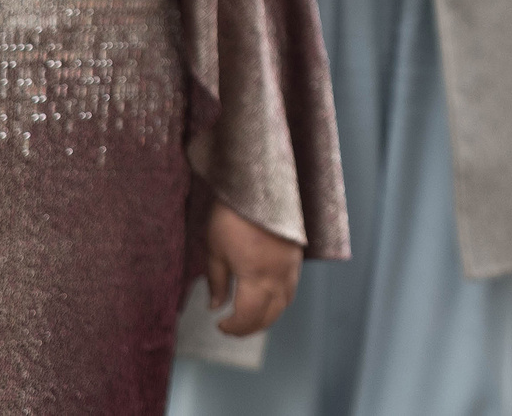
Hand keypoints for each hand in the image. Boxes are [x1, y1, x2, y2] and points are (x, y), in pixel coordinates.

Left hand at [203, 200, 301, 335]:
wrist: (258, 184)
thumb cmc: (232, 216)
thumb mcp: (215, 251)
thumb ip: (217, 282)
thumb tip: (216, 306)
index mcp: (256, 276)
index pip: (248, 316)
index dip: (234, 327)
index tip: (220, 324)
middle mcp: (279, 275)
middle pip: (270, 314)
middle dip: (251, 327)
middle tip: (233, 328)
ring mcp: (291, 265)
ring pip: (285, 302)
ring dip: (268, 315)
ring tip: (250, 316)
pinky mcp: (296, 255)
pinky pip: (291, 286)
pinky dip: (279, 299)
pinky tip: (266, 295)